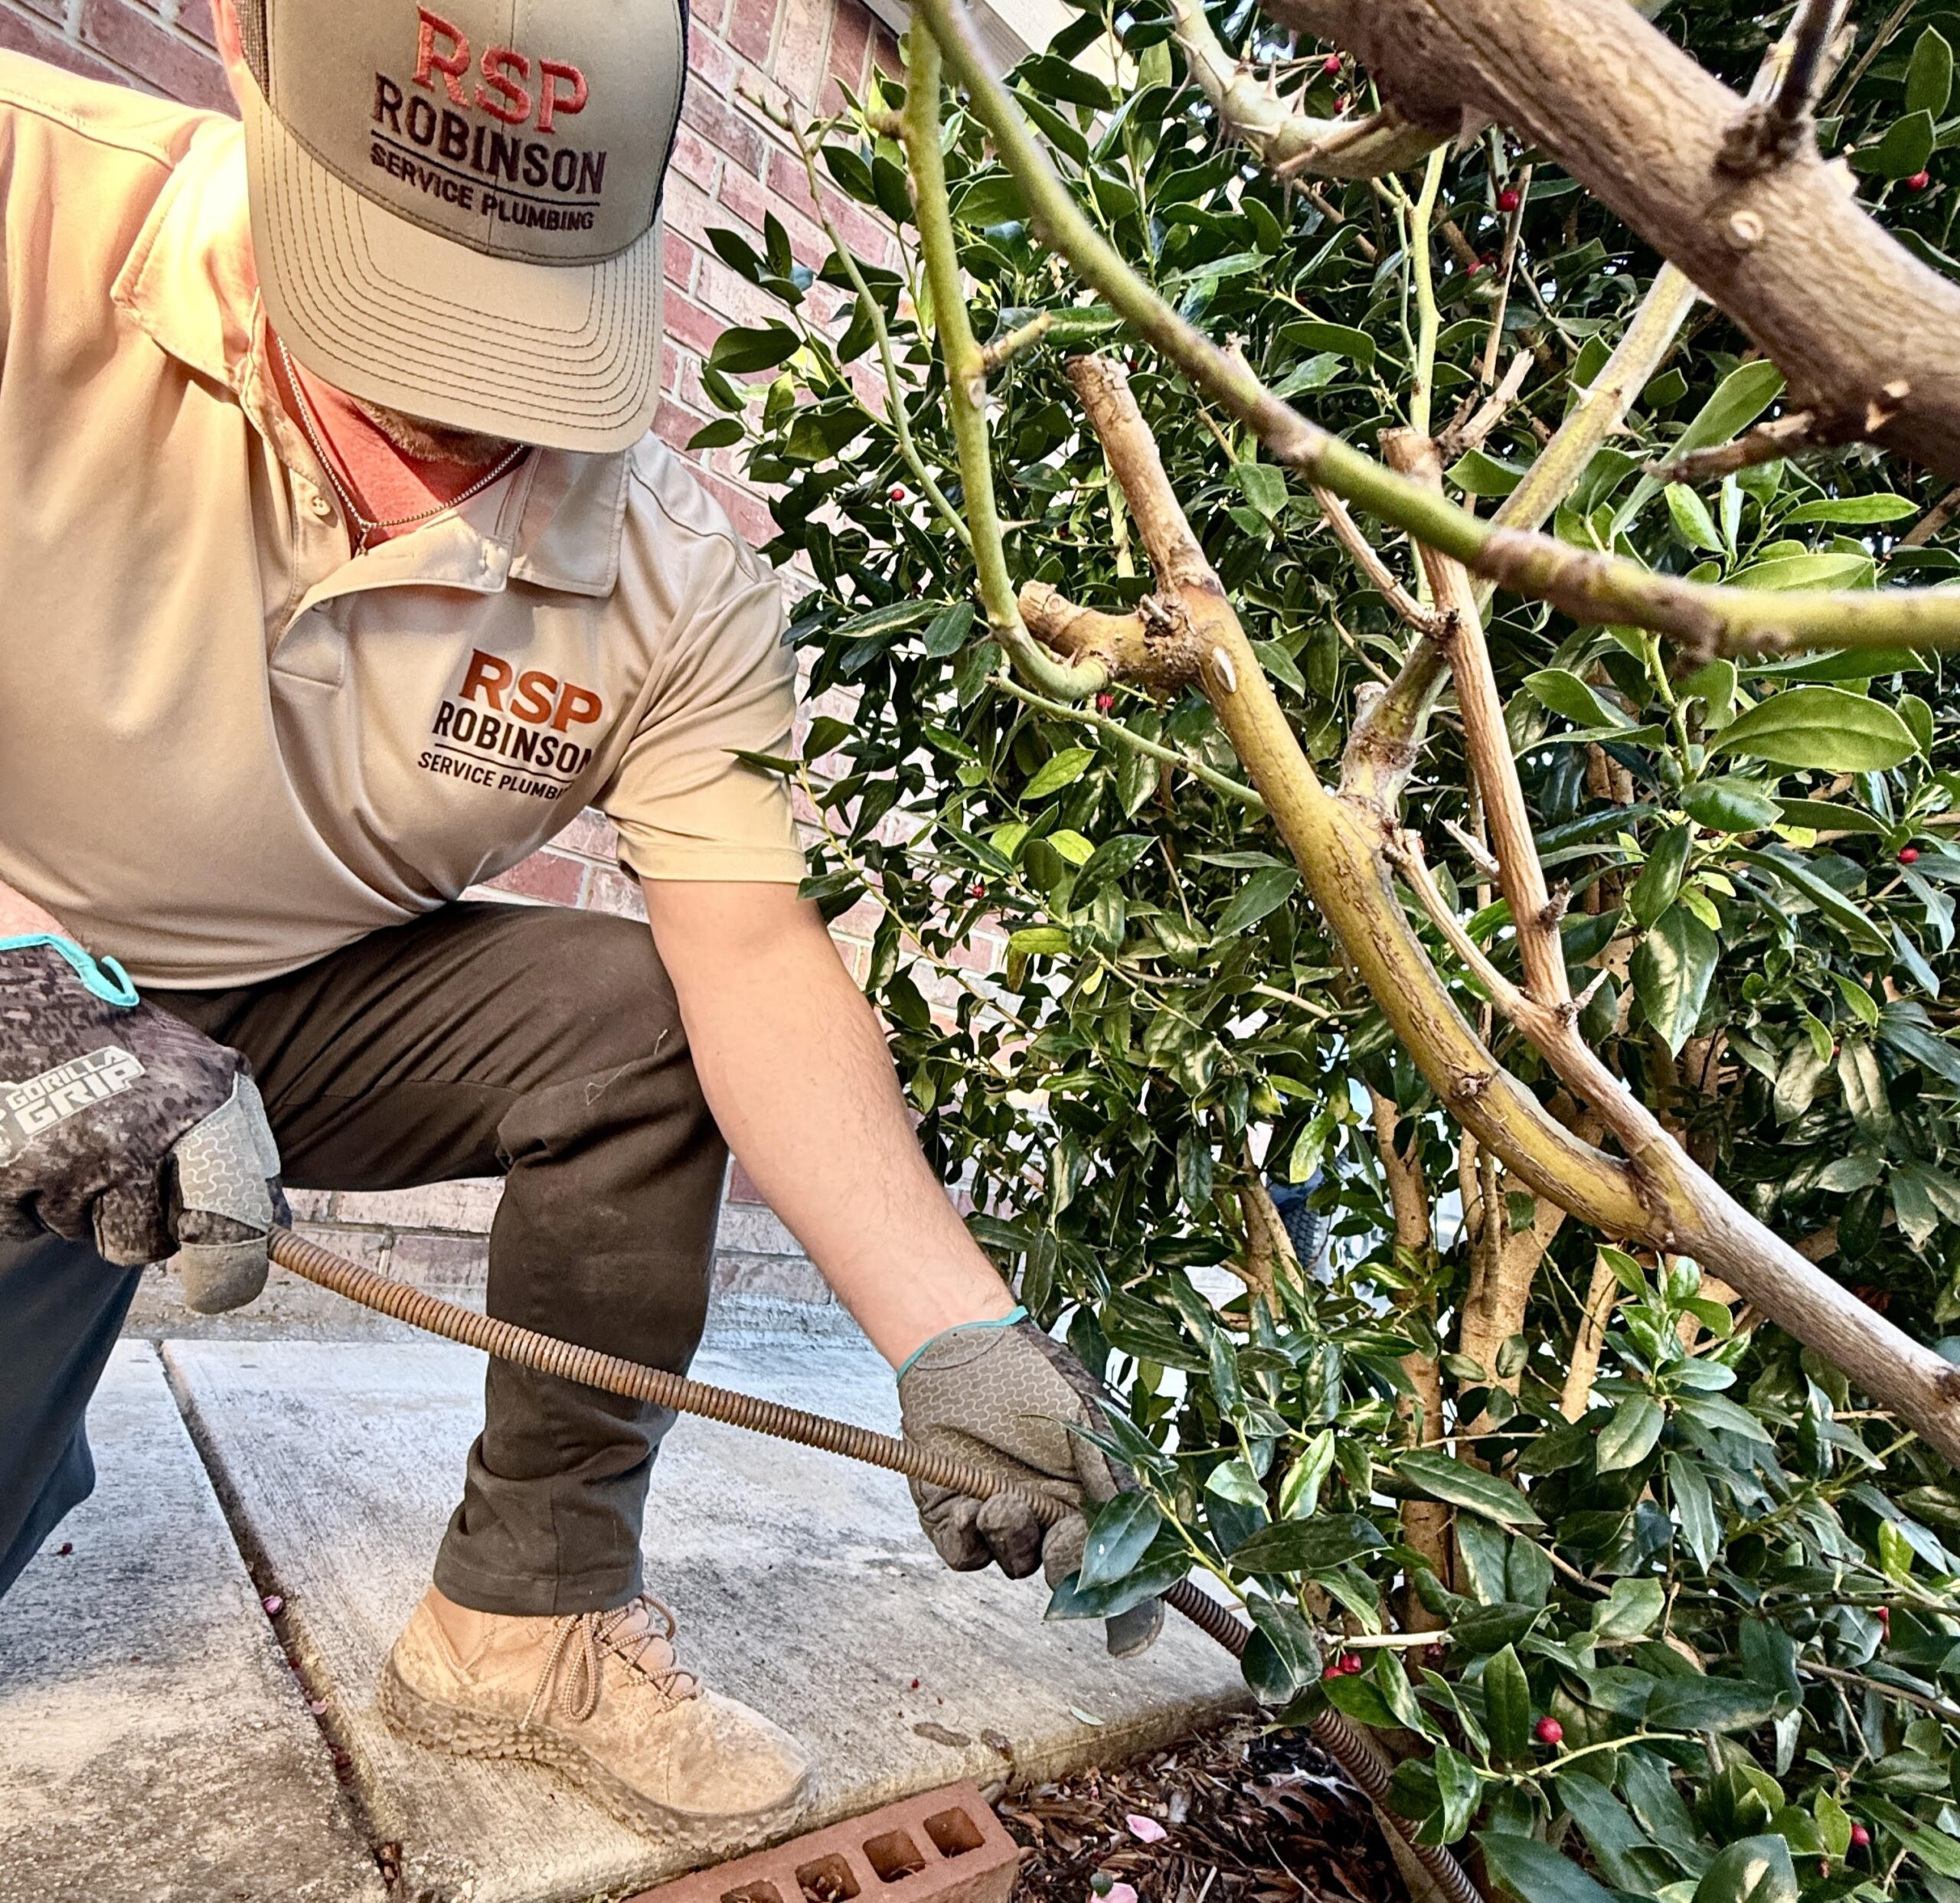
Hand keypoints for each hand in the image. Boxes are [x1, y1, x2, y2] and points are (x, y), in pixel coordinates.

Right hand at [0, 936, 286, 1310]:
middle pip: (151, 1246)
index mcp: (205, 1112)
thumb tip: (275, 1230)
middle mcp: (139, 1138)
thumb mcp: (209, 1077)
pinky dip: (36, 1199)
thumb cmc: (132, 1050)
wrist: (32, 1006)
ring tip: (86, 1141)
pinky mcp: (9, 1173)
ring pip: (90, 1237)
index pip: (234, 1219)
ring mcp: (69, 1157)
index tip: (223, 1290)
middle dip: (148, 1230)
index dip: (233, 1269)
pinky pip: (31, 1224)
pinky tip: (43, 1146)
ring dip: (91, 1208)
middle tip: (134, 1178)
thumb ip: (245, 1150)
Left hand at [897, 1313, 1162, 1656]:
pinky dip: (967, 1538)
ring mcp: (999, 1515)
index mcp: (1088, 1496)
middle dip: (1061, 1561)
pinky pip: (962, 1556)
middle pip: (1062, 1575)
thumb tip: (1159, 1559)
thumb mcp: (1091, 1429)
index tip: (1119, 1621)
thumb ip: (1121, 1494)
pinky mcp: (951, 1514)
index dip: (1117, 1597)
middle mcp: (1047, 1513)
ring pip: (1012, 1564)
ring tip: (1001, 1498)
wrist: (960, 1346)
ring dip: (1010, 1537)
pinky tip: (967, 1503)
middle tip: (1057, 1529)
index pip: (1112, 1564)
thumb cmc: (1032, 1376)